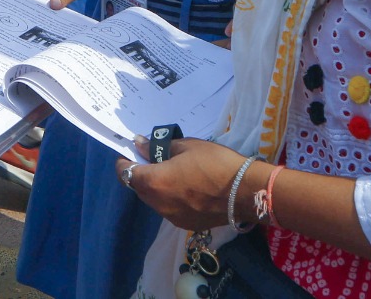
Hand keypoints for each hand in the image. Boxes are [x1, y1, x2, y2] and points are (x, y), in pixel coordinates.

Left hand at [120, 139, 257, 230]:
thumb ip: (160, 148)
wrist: (246, 192)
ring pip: (154, 201)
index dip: (125, 162)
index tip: (130, 153)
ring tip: (171, 172)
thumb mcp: (187, 147)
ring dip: (156, 187)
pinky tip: (185, 188)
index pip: (126, 174)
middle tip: (153, 159)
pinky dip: (170, 198)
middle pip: (139, 189)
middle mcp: (159, 204)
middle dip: (141, 174)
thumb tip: (141, 144)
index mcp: (155, 182)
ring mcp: (173, 217)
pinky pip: (169, 209)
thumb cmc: (215, 163)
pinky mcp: (187, 224)